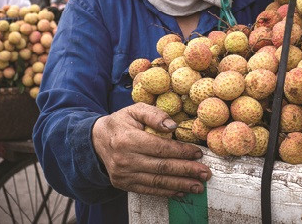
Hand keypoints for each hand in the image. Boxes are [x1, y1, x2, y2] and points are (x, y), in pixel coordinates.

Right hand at [91, 103, 210, 197]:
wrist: (96, 140)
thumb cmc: (120, 123)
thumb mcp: (134, 110)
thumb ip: (154, 114)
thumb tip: (173, 126)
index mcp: (128, 140)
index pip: (160, 148)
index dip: (181, 151)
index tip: (198, 152)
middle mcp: (125, 160)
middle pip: (162, 167)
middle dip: (187, 170)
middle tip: (205, 172)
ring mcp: (124, 175)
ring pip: (157, 181)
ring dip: (181, 185)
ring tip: (198, 185)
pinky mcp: (124, 184)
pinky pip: (149, 190)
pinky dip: (167, 192)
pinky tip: (181, 191)